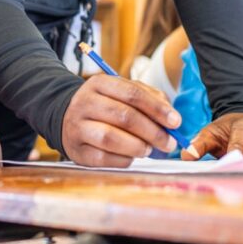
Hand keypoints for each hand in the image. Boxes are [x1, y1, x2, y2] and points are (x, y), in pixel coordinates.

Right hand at [61, 75, 183, 166]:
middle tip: (169, 143)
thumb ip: (148, 98)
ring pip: (112, 138)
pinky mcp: (77, 150)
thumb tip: (171, 119)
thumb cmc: (104, 106)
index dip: (157, 109)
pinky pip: (104, 158)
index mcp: (99, 83)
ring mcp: (77, 127)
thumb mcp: (121, 92)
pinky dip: (124, 159)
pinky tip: (131, 156)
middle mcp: (85, 103)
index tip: (176, 122)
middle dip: (153, 132)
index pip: (132, 93)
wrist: (66, 119)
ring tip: (149, 149)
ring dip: (138, 147)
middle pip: (124, 116)